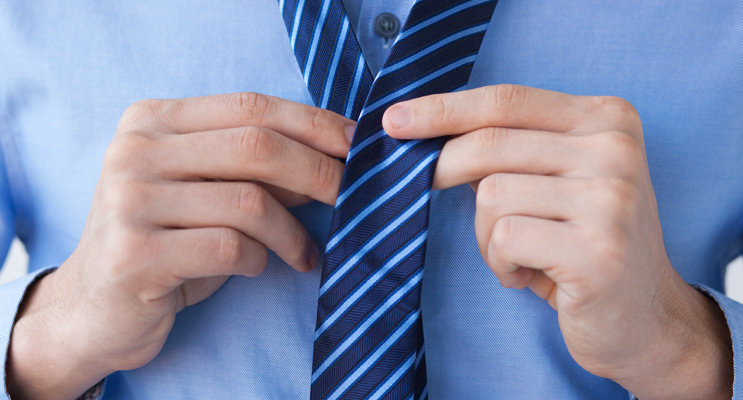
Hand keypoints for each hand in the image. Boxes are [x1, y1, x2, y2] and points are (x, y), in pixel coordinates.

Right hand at [6, 93, 354, 398]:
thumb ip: (258, 169)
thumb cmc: (165, 242)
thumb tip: (334, 155)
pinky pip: (230, 247)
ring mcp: (128, 201)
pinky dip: (260, 260)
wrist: (94, 306)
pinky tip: (261, 268)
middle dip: (319, 172)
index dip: (314, 124)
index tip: (357, 145)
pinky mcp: (135, 253)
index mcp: (152, 120)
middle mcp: (134, 151)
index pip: (251, 106)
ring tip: (304, 254)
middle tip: (351, 197)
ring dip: (292, 232)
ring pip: (249, 202)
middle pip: (255, 147)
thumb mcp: (207, 192)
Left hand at [383, 85, 732, 399]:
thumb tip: (423, 133)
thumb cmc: (580, 244)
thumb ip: (506, 150)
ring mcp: (611, 198)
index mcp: (606, 118)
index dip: (442, 109)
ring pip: (491, 194)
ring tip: (516, 255)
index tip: (393, 121)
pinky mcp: (598, 250)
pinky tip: (528, 276)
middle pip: (489, 143)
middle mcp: (615, 149)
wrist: (643, 318)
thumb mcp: (551, 182)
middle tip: (426, 191)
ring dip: (486, 235)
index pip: (506, 100)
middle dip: (442, 171)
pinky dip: (500, 262)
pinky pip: (505, 238)